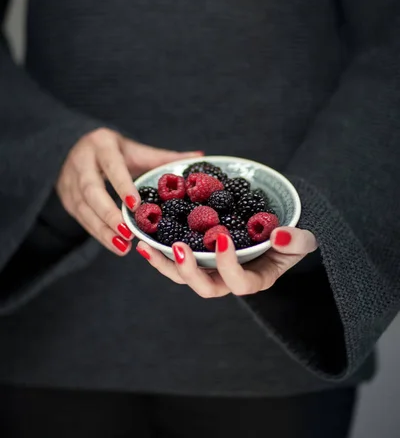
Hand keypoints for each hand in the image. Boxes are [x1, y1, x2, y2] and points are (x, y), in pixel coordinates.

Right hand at [56, 128, 201, 255]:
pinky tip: (115, 245)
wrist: (75, 147)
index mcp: (101, 145)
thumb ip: (164, 157)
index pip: (111, 166)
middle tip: (127, 233)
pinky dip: (98, 233)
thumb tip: (198, 157)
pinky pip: (81, 219)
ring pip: (83, 208)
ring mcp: (69, 181)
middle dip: (108, 214)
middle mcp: (81, 162)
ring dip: (102, 229)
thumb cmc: (114, 151)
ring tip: (123, 246)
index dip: (121, 185)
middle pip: (91, 190)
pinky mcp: (66, 198)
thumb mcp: (136, 150)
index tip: (135, 205)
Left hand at [136, 227, 316, 296]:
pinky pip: (176, 259)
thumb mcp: (301, 239)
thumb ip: (297, 241)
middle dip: (189, 271)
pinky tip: (143, 238)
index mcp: (254, 280)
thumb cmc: (289, 238)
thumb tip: (278, 235)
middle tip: (179, 247)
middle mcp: (228, 280)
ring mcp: (210, 270)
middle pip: (204, 287)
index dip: (228, 266)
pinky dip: (159, 252)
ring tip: (146, 246)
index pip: (240, 283)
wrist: (274, 229)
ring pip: (183, 276)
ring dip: (164, 264)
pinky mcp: (197, 256)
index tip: (222, 237)